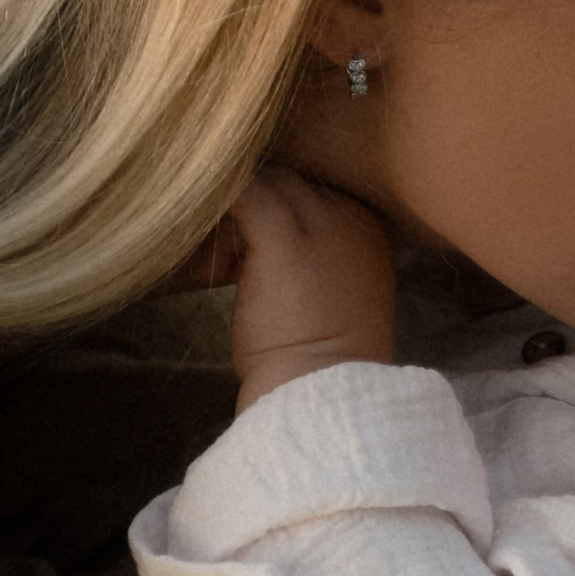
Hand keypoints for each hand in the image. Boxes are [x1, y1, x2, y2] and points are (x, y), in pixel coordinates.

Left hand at [229, 165, 397, 407]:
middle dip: (255, 207)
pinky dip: (218, 205)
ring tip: (217, 260)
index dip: (279, 212)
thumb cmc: (320, 358)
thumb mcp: (336, 297)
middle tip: (226, 253)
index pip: (314, 192)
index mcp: (371, 229)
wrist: (320, 394)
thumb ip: (318, 261)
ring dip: (235, 212)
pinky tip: (203, 239)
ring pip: (267, 182)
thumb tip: (273, 246)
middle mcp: (353, 216)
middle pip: (290, 181)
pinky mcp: (281, 235)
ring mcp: (321, 222)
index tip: (251, 252)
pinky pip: (243, 192)